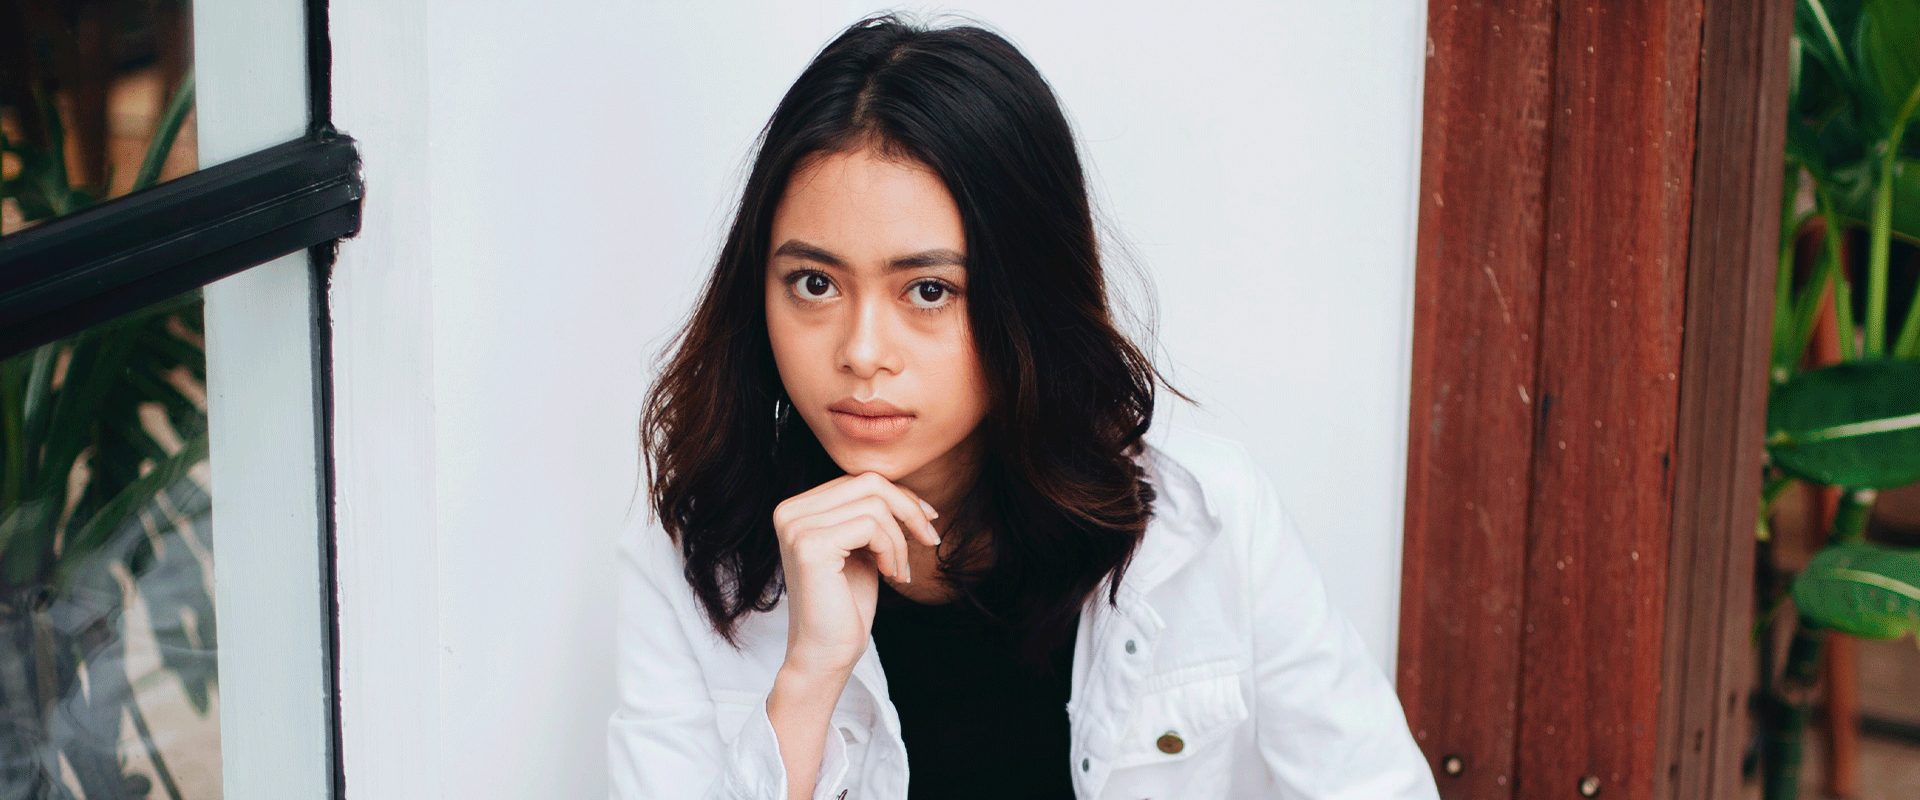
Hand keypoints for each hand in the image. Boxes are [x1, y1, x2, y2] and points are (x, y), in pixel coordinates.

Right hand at [772, 472, 942, 676]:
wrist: (825, 653)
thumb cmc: (846, 605)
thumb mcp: (862, 548)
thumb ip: (870, 515)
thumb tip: (906, 491)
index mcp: (797, 509)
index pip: (859, 480)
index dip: (900, 497)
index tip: (927, 521)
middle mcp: (789, 512)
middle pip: (868, 483)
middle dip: (909, 509)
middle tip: (930, 540)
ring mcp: (797, 527)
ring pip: (875, 505)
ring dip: (900, 539)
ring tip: (899, 570)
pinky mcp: (811, 545)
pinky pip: (871, 526)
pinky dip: (892, 550)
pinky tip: (890, 575)